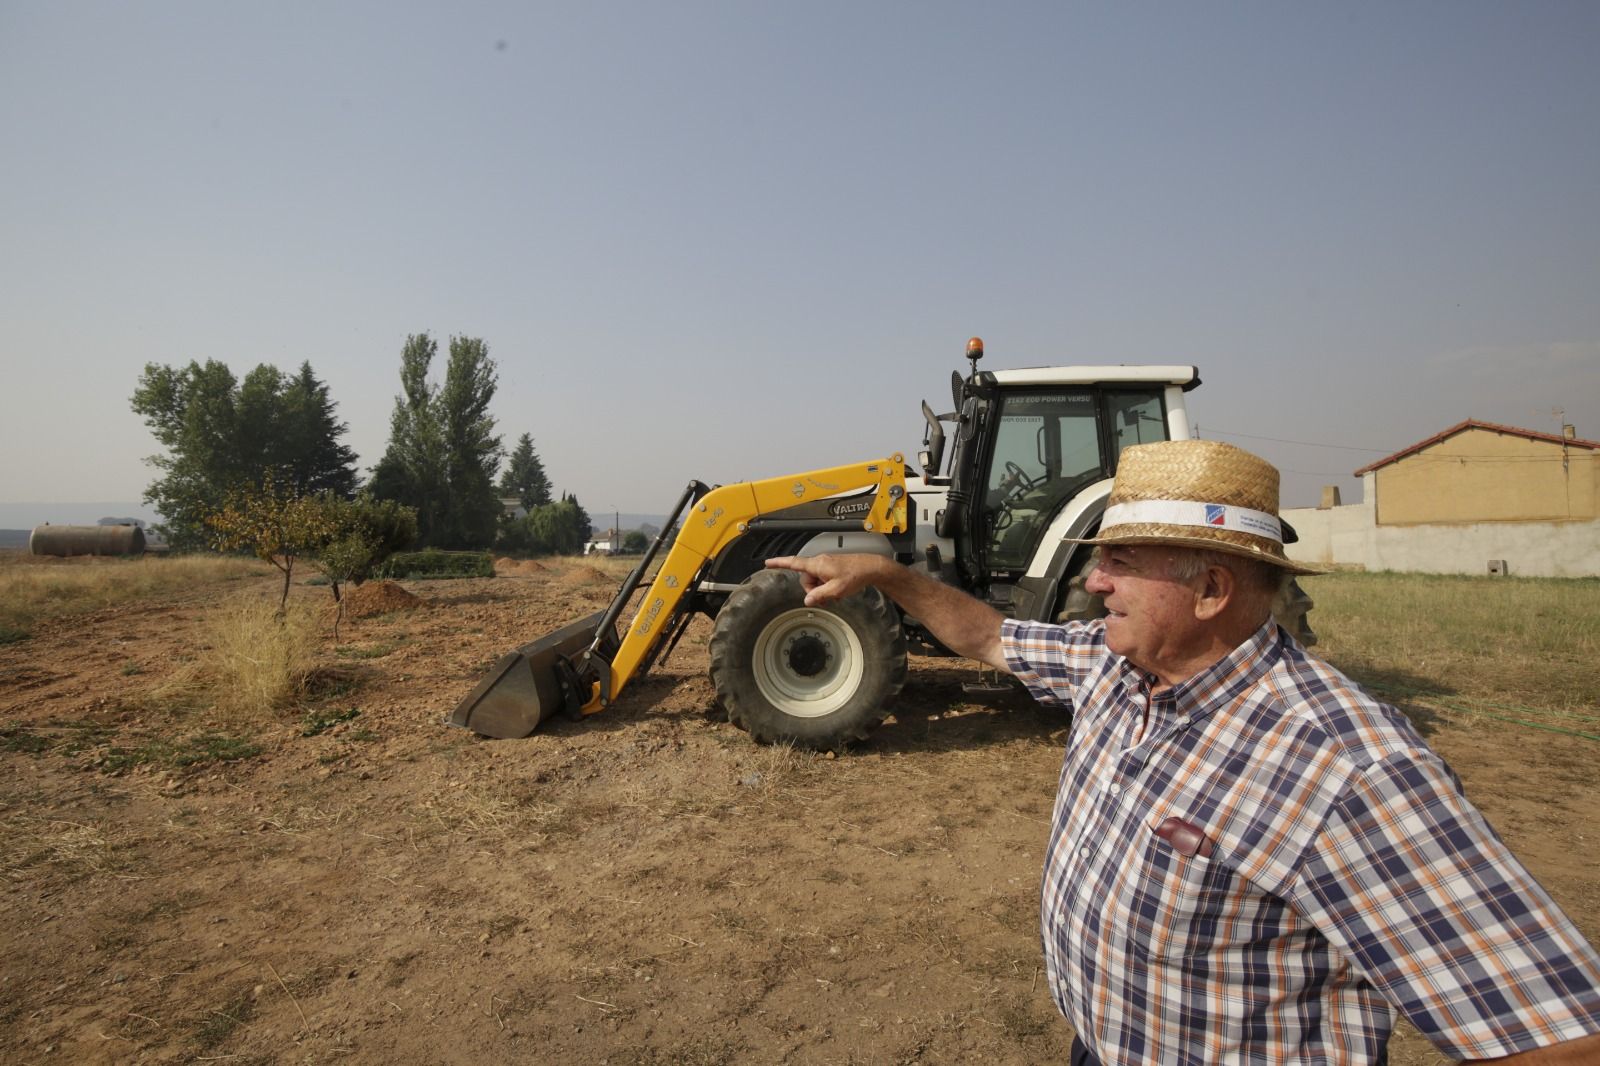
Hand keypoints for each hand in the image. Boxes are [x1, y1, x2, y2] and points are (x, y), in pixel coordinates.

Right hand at [764, 554, 894, 606]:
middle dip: (813, 590)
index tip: (767, 563)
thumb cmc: (855, 575)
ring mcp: (826, 564)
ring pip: (815, 581)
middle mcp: (819, 562)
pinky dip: (827, 587)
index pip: (793, 563)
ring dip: (822, 590)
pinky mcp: (832, 568)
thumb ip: (819, 595)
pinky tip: (838, 591)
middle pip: (805, 579)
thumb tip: (807, 600)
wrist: (870, 568)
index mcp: (817, 564)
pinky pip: (823, 579)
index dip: (779, 563)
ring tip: (835, 595)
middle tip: (827, 598)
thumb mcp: (836, 590)